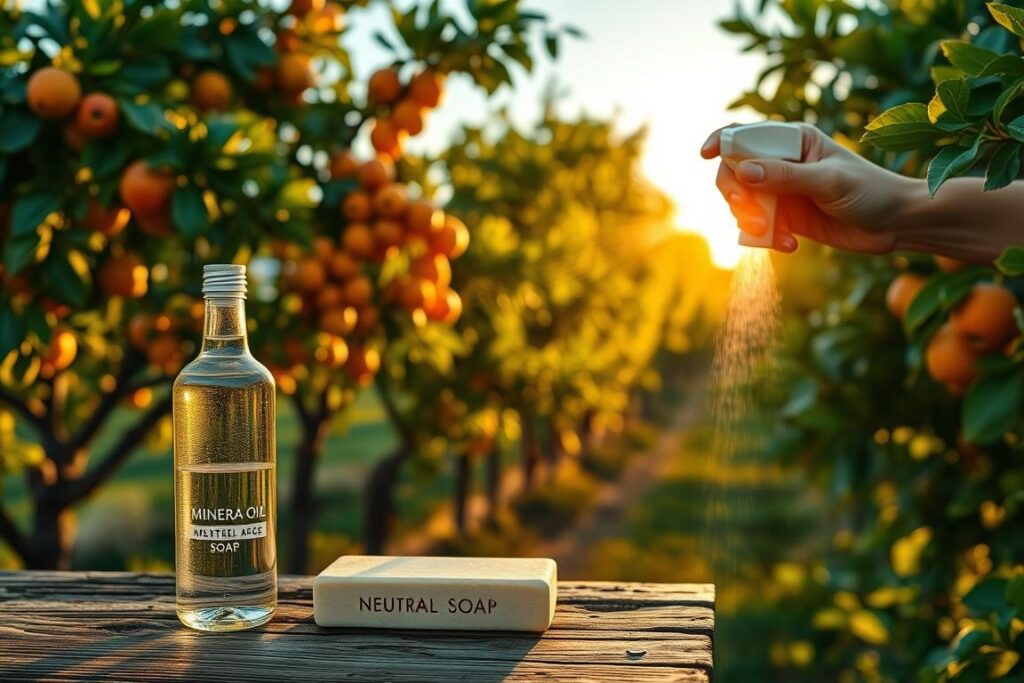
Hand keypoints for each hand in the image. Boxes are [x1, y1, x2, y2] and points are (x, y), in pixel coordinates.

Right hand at [701, 122, 917, 253]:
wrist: (896, 224)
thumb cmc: (870, 190)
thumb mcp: (827, 181)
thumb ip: (785, 176)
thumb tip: (743, 171)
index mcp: (794, 141)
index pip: (746, 134)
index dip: (722, 141)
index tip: (706, 154)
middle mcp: (782, 164)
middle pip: (735, 172)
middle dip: (736, 194)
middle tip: (750, 213)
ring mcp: (781, 192)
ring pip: (743, 202)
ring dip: (749, 220)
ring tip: (772, 234)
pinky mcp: (786, 219)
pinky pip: (758, 227)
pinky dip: (766, 238)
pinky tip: (790, 246)